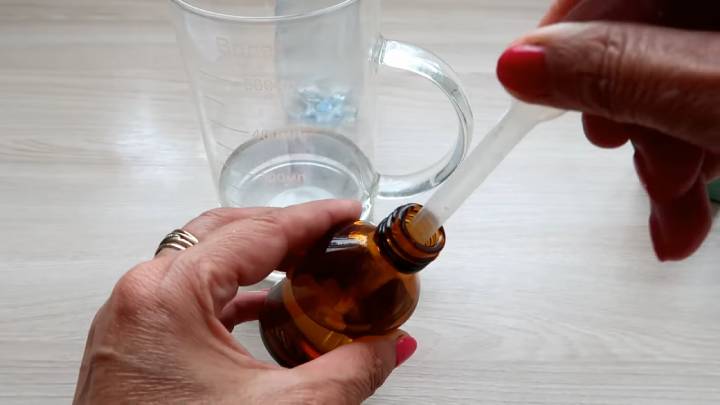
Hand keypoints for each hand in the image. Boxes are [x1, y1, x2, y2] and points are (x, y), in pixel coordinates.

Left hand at [73, 200, 416, 404]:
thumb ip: (349, 372)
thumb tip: (389, 347)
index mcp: (169, 297)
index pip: (256, 232)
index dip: (312, 219)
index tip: (347, 212)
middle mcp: (141, 297)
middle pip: (223, 231)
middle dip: (283, 228)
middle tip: (330, 234)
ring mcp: (132, 319)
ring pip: (202, 260)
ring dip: (256, 258)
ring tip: (304, 264)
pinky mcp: (135, 344)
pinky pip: (188, 296)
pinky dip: (230, 292)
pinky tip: (264, 306)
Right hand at [496, 0, 719, 260]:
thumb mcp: (719, 101)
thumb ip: (621, 73)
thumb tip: (521, 63)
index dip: (562, 33)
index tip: (532, 87)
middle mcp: (717, 11)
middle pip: (635, 36)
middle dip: (625, 118)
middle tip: (645, 171)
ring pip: (663, 76)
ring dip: (655, 154)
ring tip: (674, 208)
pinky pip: (691, 99)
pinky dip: (685, 152)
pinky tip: (686, 199)